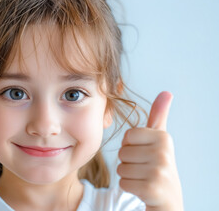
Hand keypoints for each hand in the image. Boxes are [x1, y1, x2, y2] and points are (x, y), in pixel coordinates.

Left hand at [117, 91, 183, 210]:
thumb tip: (166, 92)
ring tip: (144, 177)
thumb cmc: (158, 164)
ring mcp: (158, 171)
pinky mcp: (151, 189)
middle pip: (123, 152)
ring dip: (128, 175)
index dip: (131, 146)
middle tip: (144, 167)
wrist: (168, 197)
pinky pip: (122, 183)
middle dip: (129, 162)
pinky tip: (143, 188)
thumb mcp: (159, 139)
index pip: (127, 136)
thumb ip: (159, 116)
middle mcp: (163, 153)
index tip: (144, 152)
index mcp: (163, 137)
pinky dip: (129, 187)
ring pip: (121, 168)